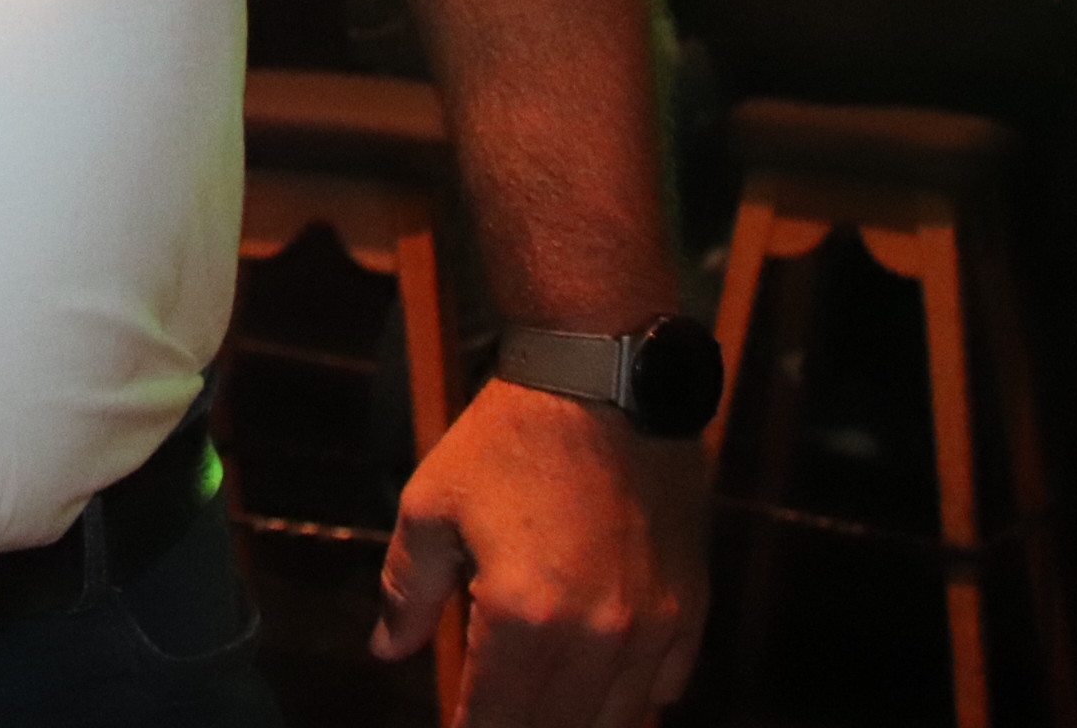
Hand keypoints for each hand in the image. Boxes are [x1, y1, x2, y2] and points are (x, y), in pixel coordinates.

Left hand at [376, 379, 705, 725]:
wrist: (603, 381)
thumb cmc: (507, 440)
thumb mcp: (431, 505)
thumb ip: (407, 589)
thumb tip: (388, 648)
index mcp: (524, 618)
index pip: (494, 721)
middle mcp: (598, 639)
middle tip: (487, 718)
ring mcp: (652, 629)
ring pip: (616, 723)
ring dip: (571, 723)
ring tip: (534, 709)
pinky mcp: (688, 609)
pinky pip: (664, 688)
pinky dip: (627, 701)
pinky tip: (594, 690)